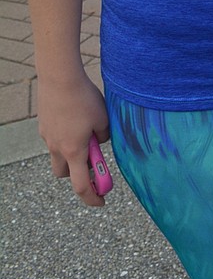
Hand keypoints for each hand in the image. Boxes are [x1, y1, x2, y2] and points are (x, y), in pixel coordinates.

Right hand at [38, 74, 110, 207]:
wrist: (59, 78)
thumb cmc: (84, 98)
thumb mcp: (103, 119)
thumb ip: (104, 136)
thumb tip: (99, 142)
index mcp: (73, 151)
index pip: (81, 185)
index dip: (92, 197)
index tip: (102, 200)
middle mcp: (57, 148)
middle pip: (64, 174)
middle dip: (77, 173)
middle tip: (92, 159)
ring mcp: (48, 137)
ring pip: (58, 155)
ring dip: (71, 152)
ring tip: (85, 130)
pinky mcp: (44, 125)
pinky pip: (55, 138)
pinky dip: (66, 136)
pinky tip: (74, 116)